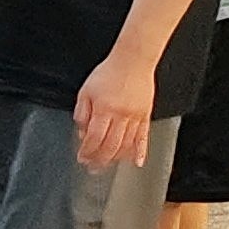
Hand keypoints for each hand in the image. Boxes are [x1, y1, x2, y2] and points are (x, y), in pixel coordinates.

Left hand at [74, 51, 155, 169]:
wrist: (133, 60)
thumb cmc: (108, 73)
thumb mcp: (86, 92)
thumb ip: (82, 114)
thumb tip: (82, 134)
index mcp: (104, 109)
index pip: (94, 138)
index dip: (87, 151)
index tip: (82, 158)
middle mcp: (121, 114)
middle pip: (110, 145)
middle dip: (100, 159)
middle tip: (93, 168)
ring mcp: (136, 116)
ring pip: (127, 144)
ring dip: (117, 158)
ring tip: (108, 165)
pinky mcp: (146, 115)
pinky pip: (144, 137)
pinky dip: (140, 151)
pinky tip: (137, 162)